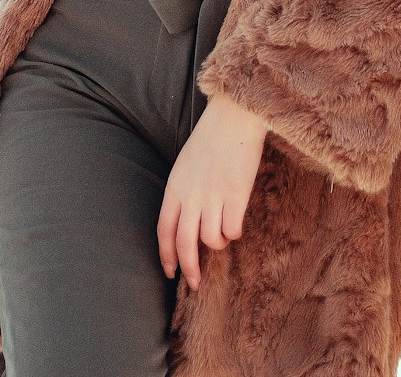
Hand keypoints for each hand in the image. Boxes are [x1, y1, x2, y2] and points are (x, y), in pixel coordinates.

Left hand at [157, 95, 267, 292]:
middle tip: (195, 283)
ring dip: (219, 243)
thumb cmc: (211, 138)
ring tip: (225, 230)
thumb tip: (187, 225)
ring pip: (212, 240)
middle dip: (189, 269)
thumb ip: (183, 193)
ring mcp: (214, 196)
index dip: (166, 255)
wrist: (235, 116)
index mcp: (175, 187)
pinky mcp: (236, 195)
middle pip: (185, 244)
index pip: (164, 230)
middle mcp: (191, 195)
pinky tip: (236, 221)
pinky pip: (233, 230)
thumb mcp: (185, 165)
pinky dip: (235, 232)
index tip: (170, 272)